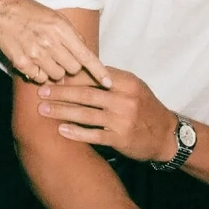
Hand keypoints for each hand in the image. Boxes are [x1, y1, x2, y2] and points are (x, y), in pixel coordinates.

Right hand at [0, 0, 111, 87]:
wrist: (1, 16)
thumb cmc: (31, 14)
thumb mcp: (55, 16)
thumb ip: (72, 34)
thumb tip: (86, 54)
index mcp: (61, 28)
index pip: (86, 55)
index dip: (99, 71)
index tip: (108, 83)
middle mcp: (49, 42)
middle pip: (73, 69)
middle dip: (71, 66)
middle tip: (61, 56)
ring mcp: (35, 54)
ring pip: (57, 76)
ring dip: (55, 71)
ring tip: (46, 57)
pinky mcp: (23, 63)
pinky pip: (39, 78)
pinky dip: (39, 74)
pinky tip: (34, 62)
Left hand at [37, 65, 176, 161]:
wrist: (167, 135)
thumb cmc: (146, 107)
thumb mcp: (134, 87)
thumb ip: (111, 79)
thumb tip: (83, 70)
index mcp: (127, 82)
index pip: (95, 75)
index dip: (72, 75)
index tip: (53, 73)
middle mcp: (125, 99)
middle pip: (86, 94)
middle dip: (61, 92)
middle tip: (41, 90)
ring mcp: (122, 120)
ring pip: (86, 114)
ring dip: (62, 111)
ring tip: (43, 110)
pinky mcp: (120, 139)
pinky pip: (94, 135)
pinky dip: (76, 132)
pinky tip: (61, 130)